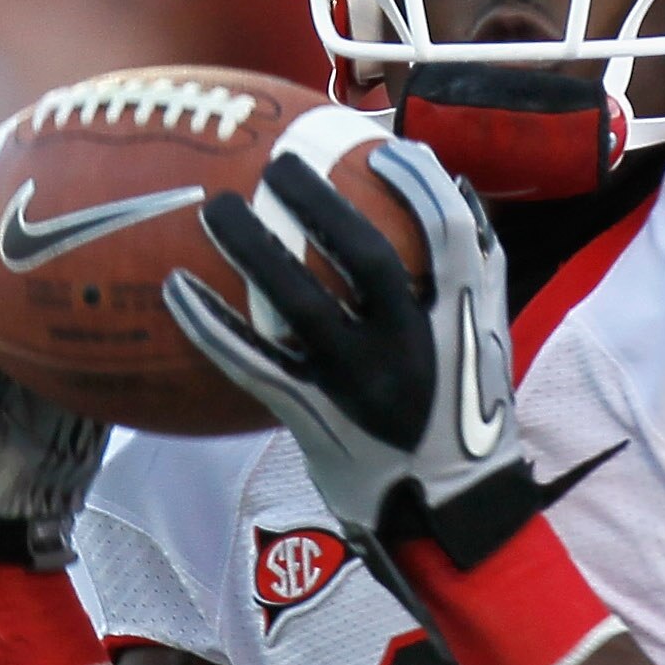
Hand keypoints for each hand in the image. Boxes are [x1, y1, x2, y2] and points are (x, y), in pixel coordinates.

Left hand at [162, 142, 605, 592]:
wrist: (452, 516)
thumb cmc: (469, 421)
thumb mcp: (488, 342)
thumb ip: (478, 272)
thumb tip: (456, 188)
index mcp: (462, 322)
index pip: (446, 234)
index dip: (415, 186)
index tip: (383, 148)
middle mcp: (412, 349)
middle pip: (366, 258)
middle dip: (324, 204)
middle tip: (280, 162)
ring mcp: (360, 387)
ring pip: (301, 306)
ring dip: (255, 250)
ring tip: (217, 208)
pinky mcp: (315, 421)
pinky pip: (254, 366)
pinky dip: (212, 327)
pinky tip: (175, 290)